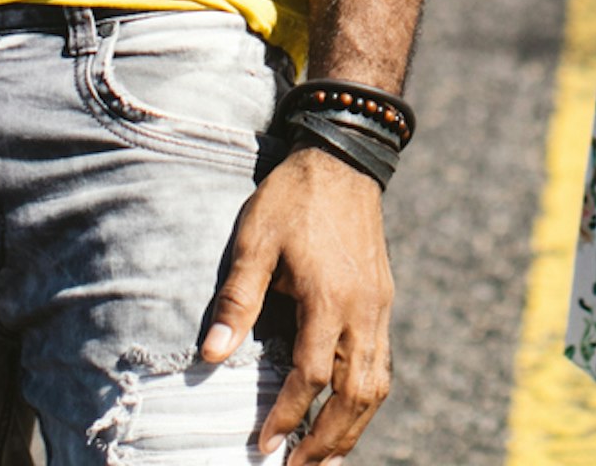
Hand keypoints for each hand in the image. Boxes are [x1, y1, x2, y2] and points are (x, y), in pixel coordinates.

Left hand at [201, 147, 391, 461]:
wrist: (345, 159)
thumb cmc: (293, 199)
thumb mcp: (254, 241)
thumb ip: (236, 301)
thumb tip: (211, 355)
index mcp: (328, 299)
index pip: (309, 377)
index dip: (286, 416)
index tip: (262, 445)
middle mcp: (362, 311)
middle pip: (353, 396)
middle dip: (326, 441)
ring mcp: (379, 309)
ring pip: (376, 387)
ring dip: (352, 429)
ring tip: (324, 458)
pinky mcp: (384, 303)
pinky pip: (383, 366)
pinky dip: (367, 400)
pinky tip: (348, 416)